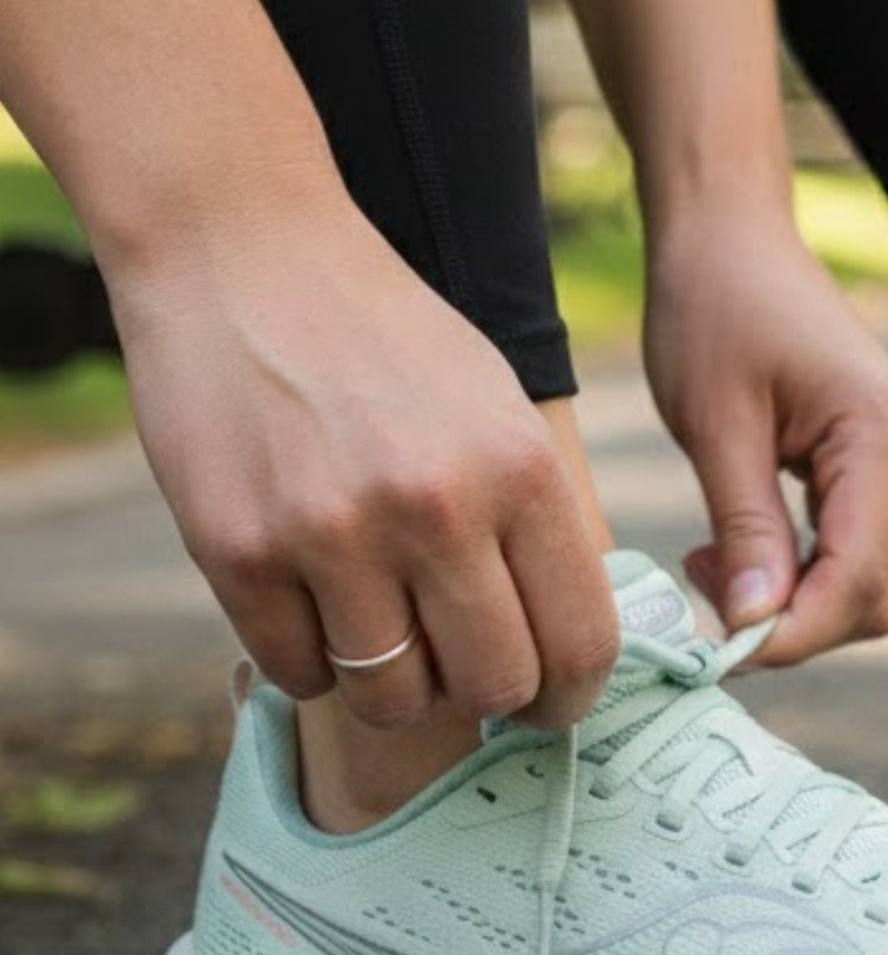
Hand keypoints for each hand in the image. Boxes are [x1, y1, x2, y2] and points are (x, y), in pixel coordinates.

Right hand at [111, 198, 618, 728]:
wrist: (245, 252)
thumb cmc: (390, 340)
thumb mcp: (502, 412)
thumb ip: (539, 525)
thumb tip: (571, 652)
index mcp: (523, 471)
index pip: (583, 644)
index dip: (572, 696)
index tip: (552, 703)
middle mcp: (438, 508)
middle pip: (494, 686)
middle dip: (486, 694)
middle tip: (464, 669)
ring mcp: (333, 534)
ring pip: (394, 697)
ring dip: (396, 684)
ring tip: (386, 629)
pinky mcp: (237, 551)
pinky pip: (298, 673)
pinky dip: (313, 660)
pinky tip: (315, 605)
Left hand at [644, 196, 887, 666]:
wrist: (733, 242)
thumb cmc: (714, 311)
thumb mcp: (715, 427)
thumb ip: (745, 530)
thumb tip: (753, 627)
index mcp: (884, 437)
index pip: (859, 579)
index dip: (794, 634)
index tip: (718, 649)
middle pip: (876, 596)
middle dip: (794, 624)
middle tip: (704, 596)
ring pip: (872, 585)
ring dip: (798, 603)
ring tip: (713, 564)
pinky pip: (862, 553)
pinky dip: (806, 574)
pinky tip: (743, 549)